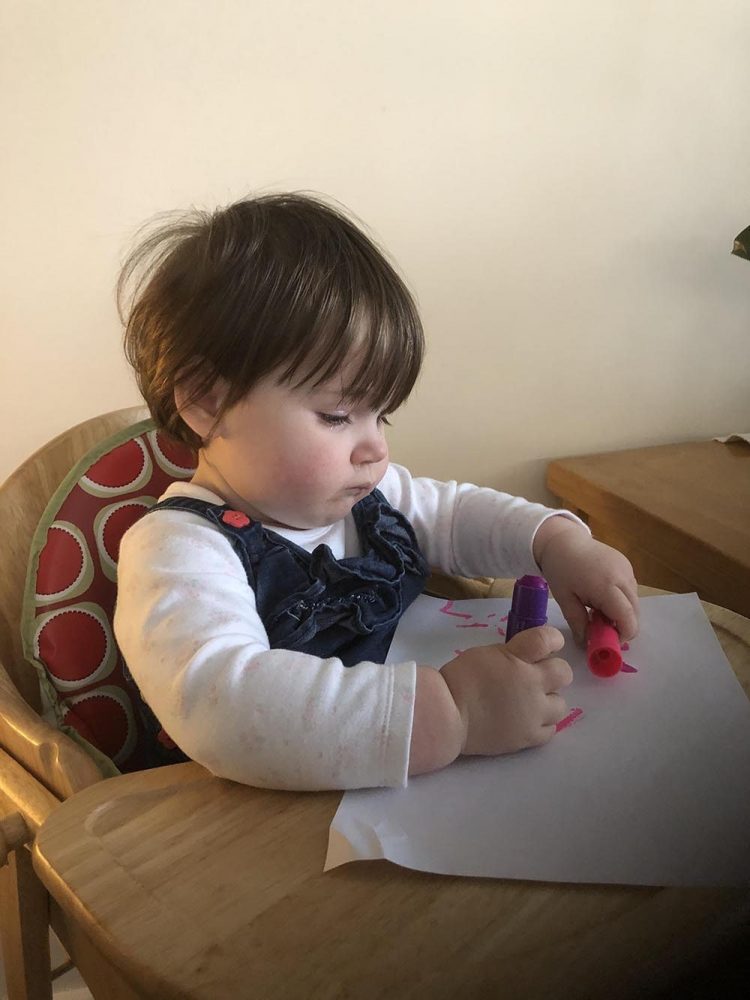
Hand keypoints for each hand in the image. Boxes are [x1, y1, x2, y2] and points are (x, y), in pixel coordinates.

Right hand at [441, 626, 572, 755]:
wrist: (447, 717)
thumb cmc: (459, 681)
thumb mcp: (484, 654)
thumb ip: (510, 654)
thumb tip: (526, 658)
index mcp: (517, 659)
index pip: (547, 640)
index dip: (553, 639)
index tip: (550, 643)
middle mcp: (532, 685)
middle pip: (564, 673)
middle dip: (553, 671)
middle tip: (536, 676)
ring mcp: (534, 714)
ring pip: (561, 704)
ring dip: (549, 700)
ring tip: (530, 702)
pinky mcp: (529, 737)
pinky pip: (550, 729)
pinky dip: (542, 723)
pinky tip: (527, 720)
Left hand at [533, 517, 638, 643]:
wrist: (563, 540)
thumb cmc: (560, 569)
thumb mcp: (564, 599)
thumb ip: (578, 622)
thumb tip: (587, 645)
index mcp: (606, 586)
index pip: (628, 618)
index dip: (623, 634)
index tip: (608, 641)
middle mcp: (623, 576)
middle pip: (635, 612)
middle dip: (622, 625)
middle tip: (600, 628)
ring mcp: (627, 569)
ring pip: (635, 602)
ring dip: (622, 612)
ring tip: (598, 610)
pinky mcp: (627, 564)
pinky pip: (631, 589)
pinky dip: (622, 599)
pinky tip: (602, 597)